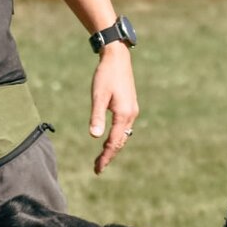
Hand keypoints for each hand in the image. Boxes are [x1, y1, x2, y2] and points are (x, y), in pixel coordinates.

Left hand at [88, 43, 137, 174]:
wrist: (117, 57)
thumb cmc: (105, 75)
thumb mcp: (98, 96)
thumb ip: (97, 117)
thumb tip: (95, 136)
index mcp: (124, 115)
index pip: (114, 142)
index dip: (105, 157)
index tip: (97, 169)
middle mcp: (131, 115)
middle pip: (120, 141)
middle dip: (109, 155)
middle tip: (97, 168)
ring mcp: (132, 111)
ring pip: (123, 135)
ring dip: (113, 147)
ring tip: (102, 157)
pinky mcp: (130, 106)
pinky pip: (124, 128)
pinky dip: (117, 137)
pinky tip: (110, 138)